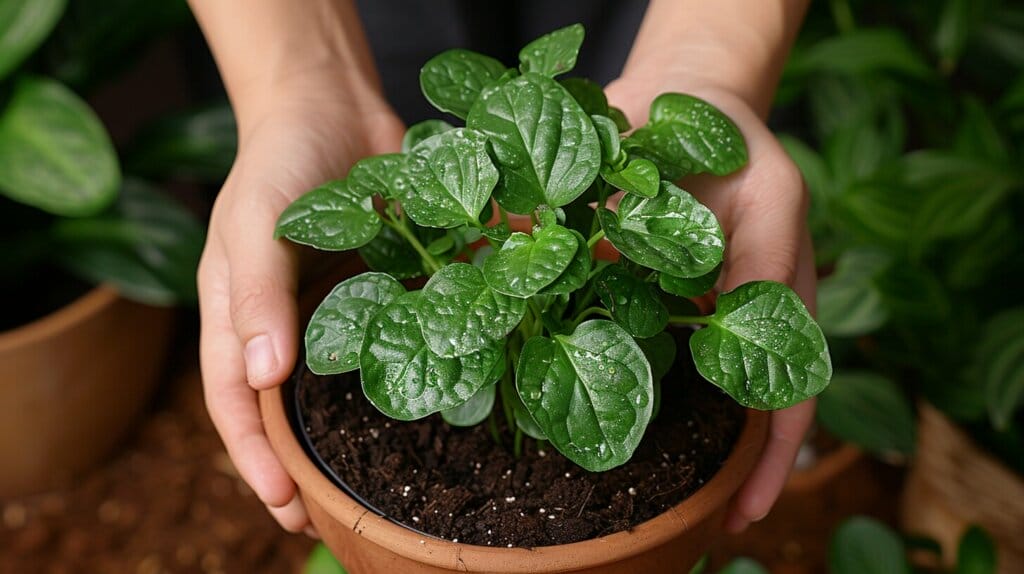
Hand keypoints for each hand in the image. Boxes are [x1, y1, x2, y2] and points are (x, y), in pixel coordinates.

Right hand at [197, 85, 402, 534]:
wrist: (333, 107)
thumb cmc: (279, 159)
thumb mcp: (255, 221)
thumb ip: (256, 293)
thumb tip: (265, 375)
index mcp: (238, 316)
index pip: (236, 405)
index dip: (255, 461)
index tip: (284, 510)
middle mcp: (287, 326)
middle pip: (288, 414)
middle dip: (305, 471)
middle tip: (335, 526)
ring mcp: (336, 314)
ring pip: (341, 392)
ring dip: (357, 441)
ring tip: (385, 490)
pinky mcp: (383, 294)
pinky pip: (395, 346)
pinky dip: (413, 379)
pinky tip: (443, 407)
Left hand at [605, 80, 816, 532]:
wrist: (677, 102)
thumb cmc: (736, 145)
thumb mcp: (770, 195)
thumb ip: (758, 261)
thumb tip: (716, 319)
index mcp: (766, 309)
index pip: (780, 399)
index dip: (766, 462)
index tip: (745, 517)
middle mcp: (713, 320)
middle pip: (718, 409)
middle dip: (704, 469)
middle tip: (687, 528)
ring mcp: (663, 308)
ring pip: (651, 381)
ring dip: (634, 427)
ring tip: (611, 482)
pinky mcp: (616, 284)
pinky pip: (590, 330)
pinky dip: (565, 361)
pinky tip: (532, 384)